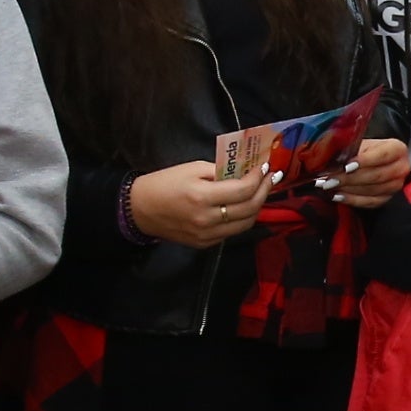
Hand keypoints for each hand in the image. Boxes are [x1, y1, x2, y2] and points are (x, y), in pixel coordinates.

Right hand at [128, 157, 272, 247]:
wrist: (139, 210)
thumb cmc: (164, 183)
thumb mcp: (192, 168)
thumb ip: (220, 171)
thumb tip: (245, 172)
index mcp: (202, 197)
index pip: (243, 190)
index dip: (259, 177)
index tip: (265, 166)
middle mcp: (207, 219)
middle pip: (249, 208)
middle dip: (264, 191)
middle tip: (271, 177)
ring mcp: (207, 235)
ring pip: (245, 223)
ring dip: (258, 206)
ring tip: (262, 191)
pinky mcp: (205, 244)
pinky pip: (232, 231)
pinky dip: (243, 218)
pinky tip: (245, 205)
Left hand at [331, 136, 410, 209]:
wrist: (373, 159)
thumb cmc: (365, 150)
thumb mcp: (360, 144)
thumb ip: (350, 149)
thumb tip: (332, 157)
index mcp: (397, 149)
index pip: (382, 155)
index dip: (364, 161)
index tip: (346, 166)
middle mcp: (401, 168)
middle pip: (377, 175)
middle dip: (351, 178)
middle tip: (331, 178)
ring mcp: (396, 186)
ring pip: (372, 190)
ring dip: (349, 189)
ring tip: (331, 186)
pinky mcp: (387, 199)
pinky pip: (370, 202)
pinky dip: (352, 200)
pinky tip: (339, 196)